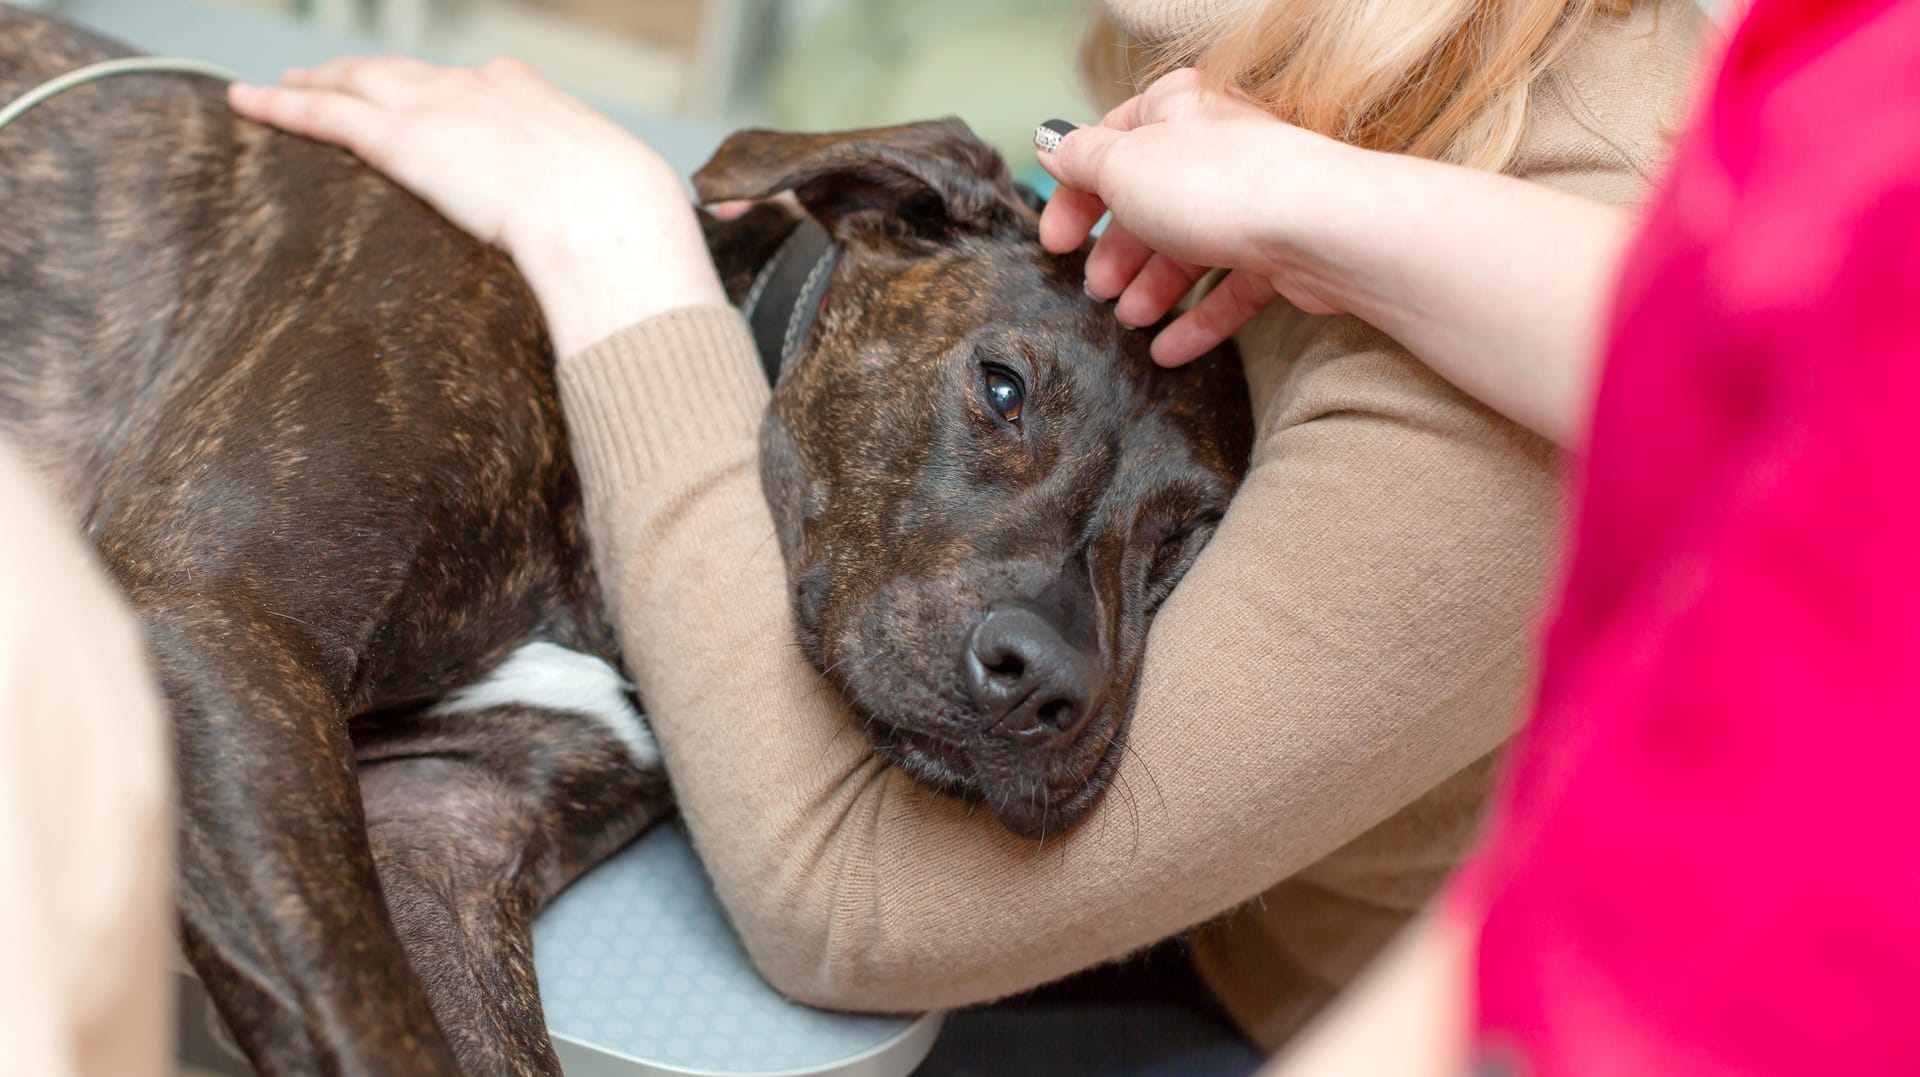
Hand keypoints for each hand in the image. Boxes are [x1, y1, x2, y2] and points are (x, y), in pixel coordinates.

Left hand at [229, 57, 724, 354]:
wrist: (610, 218)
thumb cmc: (631, 225)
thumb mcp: (629, 208)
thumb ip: (610, 221)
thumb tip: (637, 262)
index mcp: (538, 100)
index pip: (482, 83)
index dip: (451, 90)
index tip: (435, 97)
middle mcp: (482, 90)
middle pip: (408, 73)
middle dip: (370, 73)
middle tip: (334, 76)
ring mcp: (440, 109)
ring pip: (359, 82)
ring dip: (316, 81)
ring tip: (280, 84)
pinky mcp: (404, 139)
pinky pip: (329, 114)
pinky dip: (284, 105)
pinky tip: (248, 100)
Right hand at [1034, 69, 1358, 365]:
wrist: (1320, 227)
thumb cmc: (1219, 184)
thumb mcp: (1123, 164)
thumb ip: (1082, 159)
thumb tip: (1053, 145)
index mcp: (1177, 111)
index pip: (1111, 147)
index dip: (1076, 196)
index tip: (1056, 243)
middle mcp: (1216, 150)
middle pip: (1150, 203)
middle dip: (1118, 251)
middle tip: (1095, 289)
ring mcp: (1252, 202)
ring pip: (1190, 248)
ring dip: (1153, 288)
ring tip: (1130, 319)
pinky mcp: (1282, 252)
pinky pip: (1231, 289)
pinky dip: (1197, 321)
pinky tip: (1167, 353)